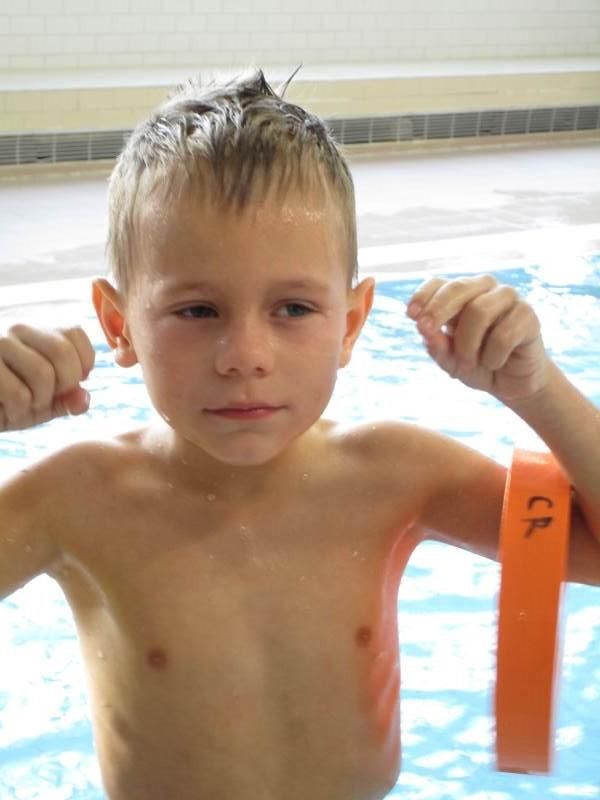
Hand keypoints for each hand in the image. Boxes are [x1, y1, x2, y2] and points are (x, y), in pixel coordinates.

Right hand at [0, 325, 94, 430]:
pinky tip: (5, 411)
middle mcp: (16, 329)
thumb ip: (67, 399)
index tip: (67, 385)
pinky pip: (18, 393)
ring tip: (23, 406)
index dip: (82, 366)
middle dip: (63, 386)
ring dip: (38, 401)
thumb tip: (83, 399)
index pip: (76, 334)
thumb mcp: (43, 403)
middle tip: (45, 399)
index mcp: (36, 331)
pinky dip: (17, 411)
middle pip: (63, 353)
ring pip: (42, 373)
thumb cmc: (7, 404)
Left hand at [406, 274, 548, 401]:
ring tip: (468, 364)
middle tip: (426, 331)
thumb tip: (424, 328)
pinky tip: (494, 363)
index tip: (411, 315)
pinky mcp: (528, 315)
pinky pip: (503, 334)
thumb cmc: (478, 365)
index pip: (438, 283)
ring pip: (479, 311)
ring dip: (467, 345)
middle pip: (458, 288)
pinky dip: (492, 356)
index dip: (423, 296)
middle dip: (438, 310)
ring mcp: (509, 299)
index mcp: (461, 295)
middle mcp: (485, 289)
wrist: (512, 384)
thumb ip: (437, 345)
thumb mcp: (450, 360)